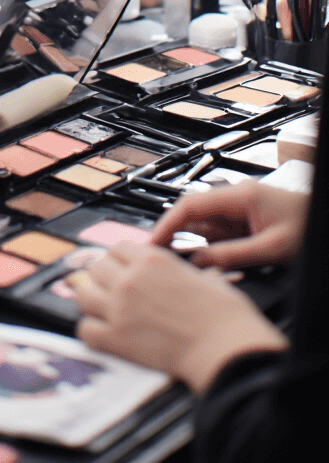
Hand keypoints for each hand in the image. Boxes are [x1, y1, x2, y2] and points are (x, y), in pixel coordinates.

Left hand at [72, 241, 286, 393]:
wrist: (224, 347)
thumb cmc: (223, 315)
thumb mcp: (206, 277)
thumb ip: (186, 273)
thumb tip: (192, 276)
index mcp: (152, 260)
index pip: (118, 248)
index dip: (120, 259)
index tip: (122, 268)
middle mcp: (131, 279)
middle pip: (97, 268)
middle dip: (104, 278)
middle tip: (113, 290)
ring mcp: (120, 308)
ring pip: (84, 294)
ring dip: (91, 301)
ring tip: (102, 309)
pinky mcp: (117, 339)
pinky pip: (85, 329)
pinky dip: (91, 331)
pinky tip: (102, 333)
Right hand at [150, 182, 308, 269]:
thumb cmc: (309, 226)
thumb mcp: (272, 248)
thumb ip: (234, 255)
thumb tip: (199, 262)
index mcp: (241, 195)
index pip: (191, 204)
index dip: (167, 223)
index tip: (153, 243)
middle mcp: (237, 199)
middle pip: (194, 214)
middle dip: (175, 235)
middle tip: (159, 259)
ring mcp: (241, 211)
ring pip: (205, 226)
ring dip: (191, 244)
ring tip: (176, 267)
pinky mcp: (247, 223)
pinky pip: (219, 235)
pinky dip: (208, 249)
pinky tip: (202, 265)